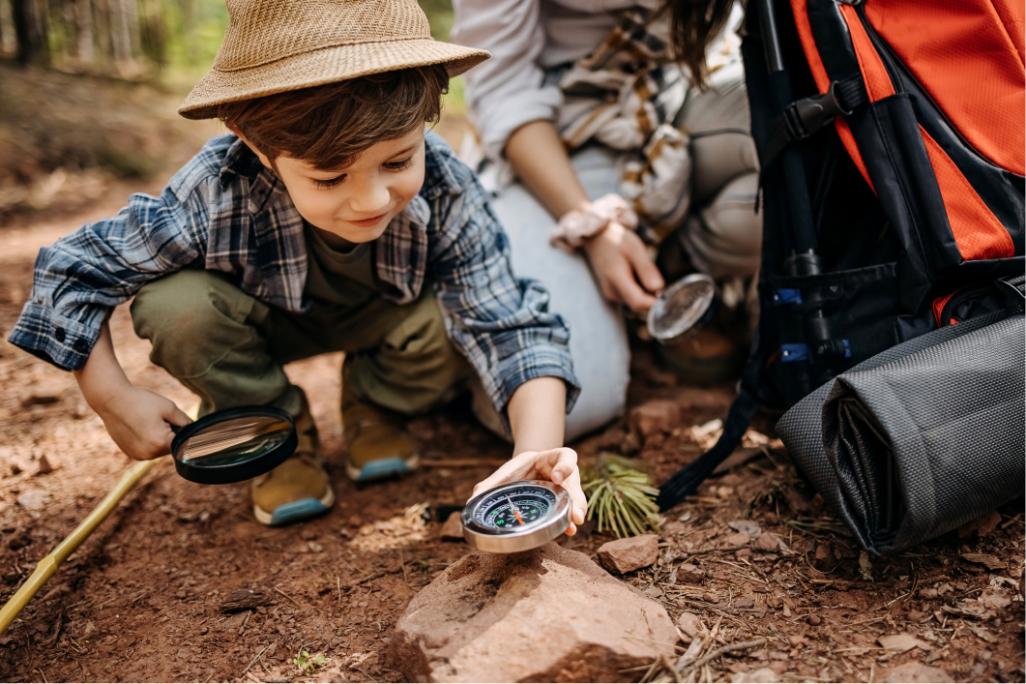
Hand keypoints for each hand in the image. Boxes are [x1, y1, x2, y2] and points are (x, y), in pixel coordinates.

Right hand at [93, 385, 191, 459]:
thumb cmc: (141, 402)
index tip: (177, 422)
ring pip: (158, 449)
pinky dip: (147, 441)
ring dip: (159, 439)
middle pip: (170, 447)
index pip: (182, 443)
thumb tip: (196, 430)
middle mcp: (149, 455)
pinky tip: (140, 427)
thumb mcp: (169, 408)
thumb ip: (186, 421)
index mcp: (160, 444)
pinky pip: (147, 450)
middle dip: (170, 435)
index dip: (182, 432)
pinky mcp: (130, 454)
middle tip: (159, 418)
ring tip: (148, 421)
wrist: (112, 400)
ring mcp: (138, 456)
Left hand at [472, 448, 586, 535]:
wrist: (524, 477)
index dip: (563, 466)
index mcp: (550, 459)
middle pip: (574, 482)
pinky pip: (570, 513)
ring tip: (573, 526)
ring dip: (576, 512)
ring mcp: (566, 489)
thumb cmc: (516, 473)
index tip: (556, 478)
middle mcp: (563, 474)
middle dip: (575, 498)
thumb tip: (471, 502)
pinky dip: (569, 523)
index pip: (565, 456)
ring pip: (576, 499)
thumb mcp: (505, 474)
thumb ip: (490, 485)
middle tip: (575, 514)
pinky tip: (568, 531)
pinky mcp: (564, 505)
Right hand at [582, 221, 664, 314]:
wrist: (597, 239)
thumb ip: (646, 270)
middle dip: (652, 297)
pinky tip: (637, 275)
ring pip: (637, 302)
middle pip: (639, 305)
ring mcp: (612, 295)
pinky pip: (632, 297)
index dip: (655, 304)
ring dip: (647, 293)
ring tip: (643, 271)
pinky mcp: (614, 294)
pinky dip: (640, 290)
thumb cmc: (616, 241)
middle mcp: (612, 292)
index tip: (668, 296)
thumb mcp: (635, 249)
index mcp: (616, 279)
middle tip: (656, 277)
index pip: (638, 302)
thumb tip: (658, 289)